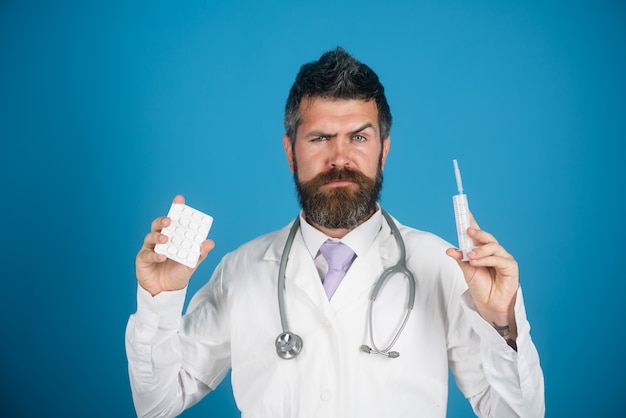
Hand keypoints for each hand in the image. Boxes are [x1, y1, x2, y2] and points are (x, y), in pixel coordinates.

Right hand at [135, 195, 214, 295]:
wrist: (166, 291)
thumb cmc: (178, 273)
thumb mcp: (191, 263)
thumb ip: (200, 253)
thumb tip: (210, 242)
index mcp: (173, 237)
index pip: (174, 220)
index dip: (175, 209)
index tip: (179, 199)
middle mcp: (160, 239)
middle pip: (158, 225)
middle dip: (163, 220)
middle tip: (169, 220)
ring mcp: (150, 248)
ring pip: (150, 237)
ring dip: (157, 236)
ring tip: (165, 238)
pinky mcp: (142, 259)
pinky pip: (147, 254)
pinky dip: (155, 254)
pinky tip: (162, 256)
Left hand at [446, 213, 518, 339]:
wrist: (489, 305)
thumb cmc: (480, 286)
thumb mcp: (467, 270)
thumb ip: (460, 258)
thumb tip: (450, 249)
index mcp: (482, 250)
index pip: (477, 233)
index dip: (471, 221)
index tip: (464, 211)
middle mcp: (494, 251)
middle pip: (487, 237)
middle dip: (477, 233)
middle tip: (467, 231)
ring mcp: (503, 257)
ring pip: (493, 247)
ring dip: (480, 250)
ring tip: (470, 256)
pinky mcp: (510, 267)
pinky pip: (498, 259)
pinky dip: (486, 260)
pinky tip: (477, 262)